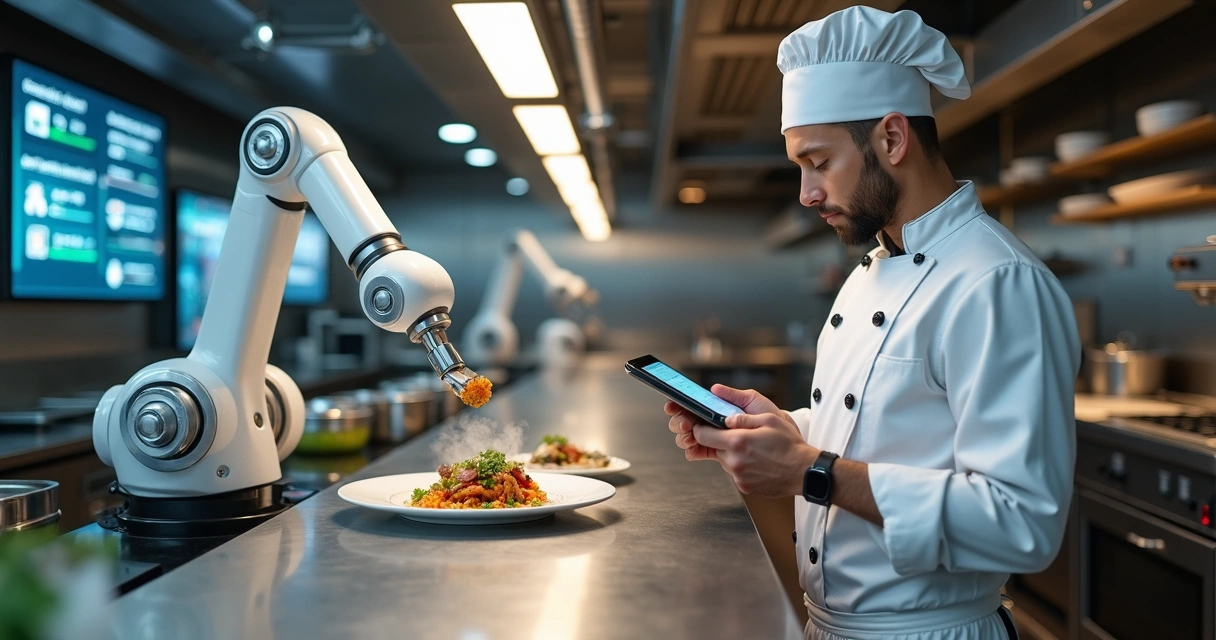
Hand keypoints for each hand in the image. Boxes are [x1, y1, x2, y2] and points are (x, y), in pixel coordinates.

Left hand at [692, 408, 817, 497]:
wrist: (804, 471)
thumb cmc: (790, 445)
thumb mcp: (769, 420)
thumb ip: (743, 417)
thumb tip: (726, 419)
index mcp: (737, 442)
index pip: (702, 435)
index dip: (701, 428)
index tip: (704, 425)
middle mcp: (734, 461)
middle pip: (714, 448)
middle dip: (722, 441)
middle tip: (740, 436)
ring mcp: (738, 476)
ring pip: (724, 461)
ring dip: (732, 454)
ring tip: (753, 449)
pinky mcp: (744, 486)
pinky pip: (735, 473)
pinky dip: (741, 466)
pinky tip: (757, 461)